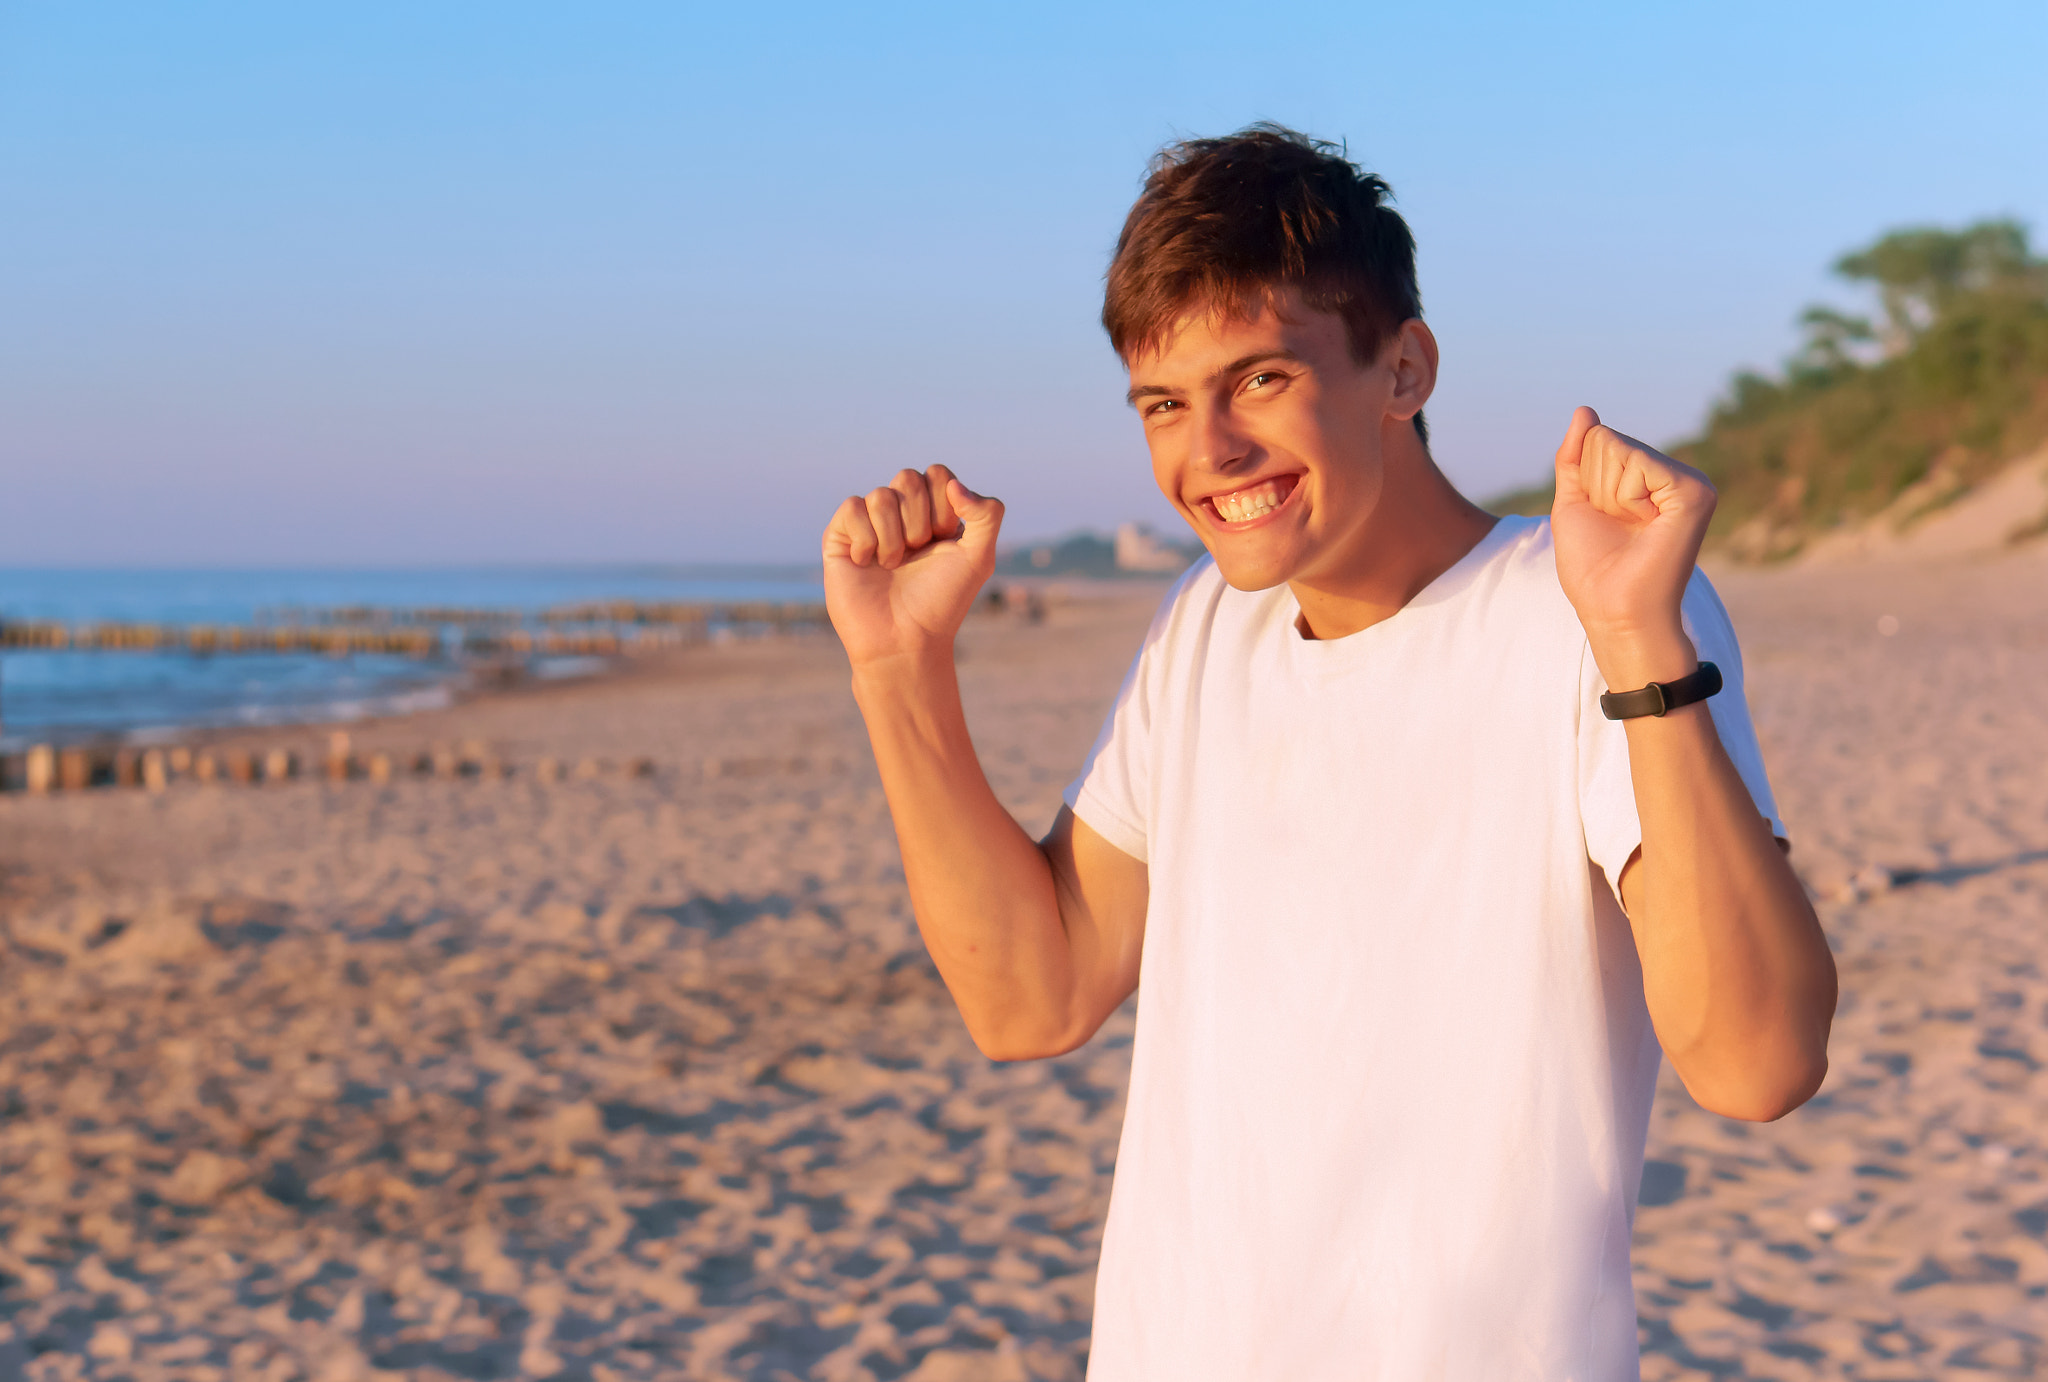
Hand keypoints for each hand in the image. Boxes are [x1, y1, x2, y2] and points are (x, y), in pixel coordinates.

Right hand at [823, 464, 1003, 668]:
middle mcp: (900, 516)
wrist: (904, 640)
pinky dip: (866, 539)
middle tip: (917, 553)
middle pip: (908, 478)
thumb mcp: (979, 557)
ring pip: (880, 495)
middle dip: (919, 520)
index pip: (937, 474)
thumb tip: (954, 484)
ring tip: (892, 566)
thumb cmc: (941, 602)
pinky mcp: (840, 537)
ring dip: (893, 536)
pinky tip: (867, 563)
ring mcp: (869, 525)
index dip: (944, 505)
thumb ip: (988, 514)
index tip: (944, 540)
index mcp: (934, 515)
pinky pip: (852, 508)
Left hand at [1551, 406, 1716, 682]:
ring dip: (1608, 495)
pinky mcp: (1694, 492)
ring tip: (1631, 529)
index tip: (1605, 521)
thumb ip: (1576, 457)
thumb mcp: (1574, 502)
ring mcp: (1689, 482)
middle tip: (1617, 527)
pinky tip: (1644, 524)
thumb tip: (1585, 410)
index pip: (1598, 441)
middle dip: (1595, 487)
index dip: (1586, 483)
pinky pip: (1637, 462)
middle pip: (1605, 440)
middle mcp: (1675, 476)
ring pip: (1617, 448)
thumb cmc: (1593, 567)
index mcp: (1651, 478)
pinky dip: (1625, 497)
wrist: (1613, 610)